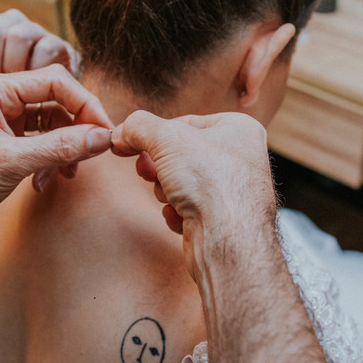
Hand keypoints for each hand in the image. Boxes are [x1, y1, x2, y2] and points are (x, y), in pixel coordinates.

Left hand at [0, 9, 79, 103]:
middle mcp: (10, 21)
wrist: (55, 94)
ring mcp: (36, 29)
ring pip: (18, 36)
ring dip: (14, 67)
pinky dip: (37, 72)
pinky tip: (36, 89)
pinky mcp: (59, 43)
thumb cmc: (13, 90)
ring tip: (16, 87)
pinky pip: (44, 50)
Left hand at [0, 66, 111, 263]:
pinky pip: (43, 141)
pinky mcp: (8, 144)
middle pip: (57, 100)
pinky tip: (47, 180)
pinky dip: (52, 159)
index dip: (84, 103)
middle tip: (95, 152)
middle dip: (78, 127)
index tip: (104, 129)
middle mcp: (1, 100)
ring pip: (53, 123)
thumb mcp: (11, 163)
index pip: (54, 81)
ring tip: (68, 173)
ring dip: (66, 147)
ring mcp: (4, 122)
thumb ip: (59, 147)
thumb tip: (100, 138)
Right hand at [110, 110, 278, 281]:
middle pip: (181, 154)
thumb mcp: (165, 137)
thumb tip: (121, 132)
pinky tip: (181, 216)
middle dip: (159, 166)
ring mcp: (231, 191)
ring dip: (167, 190)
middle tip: (147, 171)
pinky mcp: (222, 220)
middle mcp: (240, 158)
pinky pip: (188, 208)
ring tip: (172, 196)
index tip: (126, 143)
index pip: (185, 122)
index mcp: (238, 128)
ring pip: (181, 182)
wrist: (227, 240)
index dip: (154, 133)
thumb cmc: (210, 181)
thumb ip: (138, 126)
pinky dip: (178, 212)